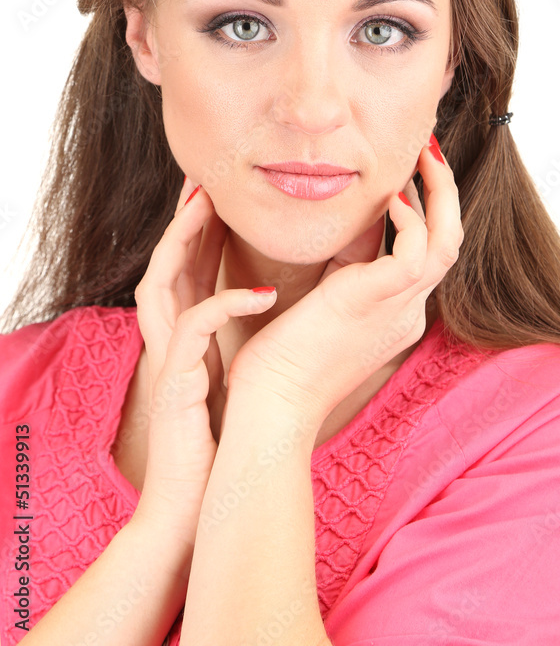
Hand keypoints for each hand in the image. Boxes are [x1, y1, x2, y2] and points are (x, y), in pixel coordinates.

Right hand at [130, 176, 278, 545]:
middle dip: (187, 216)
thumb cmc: (228, 422)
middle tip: (209, 177)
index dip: (208, 221)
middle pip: (170, 257)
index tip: (230, 188)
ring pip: (164, 279)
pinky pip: (194, 327)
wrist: (204, 487)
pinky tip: (263, 293)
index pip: (194, 260)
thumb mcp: (246, 358)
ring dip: (186, 239)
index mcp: (191, 326)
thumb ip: (254, 321)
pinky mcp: (174, 377)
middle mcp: (173, 332)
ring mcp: (169, 353)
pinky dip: (226, 303)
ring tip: (211, 205)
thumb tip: (289, 285)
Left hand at [224, 137, 462, 423]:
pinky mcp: (378, 302)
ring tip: (424, 152)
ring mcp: (399, 309)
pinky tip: (392, 197)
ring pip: (447, 242)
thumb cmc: (284, 360)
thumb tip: (352, 222)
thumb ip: (344, 265)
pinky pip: (416, 252)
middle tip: (429, 149)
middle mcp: (408, 311)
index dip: (428, 210)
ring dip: (439, 192)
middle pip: (450, 242)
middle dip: (443, 191)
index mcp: (396, 314)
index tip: (411, 174)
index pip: (428, 255)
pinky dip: (412, 219)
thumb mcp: (324, 302)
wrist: (272, 405)